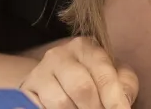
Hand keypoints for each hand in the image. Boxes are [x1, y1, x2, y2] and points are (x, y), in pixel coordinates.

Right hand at [20, 37, 139, 108]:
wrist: (54, 78)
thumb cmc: (92, 77)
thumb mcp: (113, 75)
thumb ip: (124, 84)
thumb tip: (123, 102)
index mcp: (85, 47)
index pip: (103, 74)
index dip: (115, 99)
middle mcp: (59, 55)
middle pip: (82, 88)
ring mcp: (40, 72)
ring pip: (61, 103)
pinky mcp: (27, 89)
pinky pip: (41, 107)